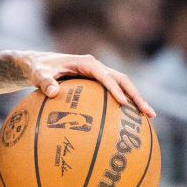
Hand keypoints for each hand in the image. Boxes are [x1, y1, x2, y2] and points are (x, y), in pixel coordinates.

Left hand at [13, 51, 155, 117]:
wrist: (38, 64)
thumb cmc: (38, 69)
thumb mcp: (38, 74)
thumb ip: (45, 82)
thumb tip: (53, 92)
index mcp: (86, 63)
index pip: (104, 75)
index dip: (114, 88)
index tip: (122, 103)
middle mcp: (96, 67)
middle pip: (122, 80)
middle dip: (136, 96)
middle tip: (148, 113)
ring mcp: (99, 75)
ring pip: (123, 87)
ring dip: (136, 101)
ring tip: (149, 119)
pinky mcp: (98, 84)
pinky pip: (114, 94)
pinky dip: (125, 106)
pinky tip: (130, 124)